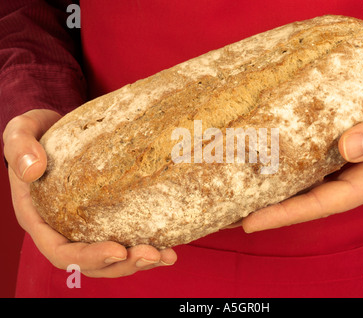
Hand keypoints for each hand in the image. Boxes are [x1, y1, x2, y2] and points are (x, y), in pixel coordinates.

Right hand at [3, 109, 176, 277]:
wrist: (60, 131)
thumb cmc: (38, 133)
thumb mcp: (22, 131)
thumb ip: (20, 147)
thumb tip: (32, 170)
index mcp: (41, 219)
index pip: (62, 251)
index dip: (89, 257)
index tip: (118, 250)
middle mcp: (64, 230)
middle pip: (93, 262)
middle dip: (123, 264)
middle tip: (154, 254)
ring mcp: (87, 227)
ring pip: (112, 258)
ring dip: (140, 262)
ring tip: (167, 255)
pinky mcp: (107, 218)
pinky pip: (125, 238)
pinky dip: (148, 244)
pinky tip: (169, 244)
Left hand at [242, 70, 362, 232]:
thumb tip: (346, 147)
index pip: (322, 204)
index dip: (286, 215)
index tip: (250, 222)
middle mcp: (353, 175)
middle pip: (304, 198)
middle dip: (268, 208)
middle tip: (228, 214)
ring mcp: (345, 161)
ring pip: (302, 180)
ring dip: (270, 187)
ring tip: (234, 190)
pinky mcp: (340, 142)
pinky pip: (308, 156)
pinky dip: (285, 161)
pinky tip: (263, 157)